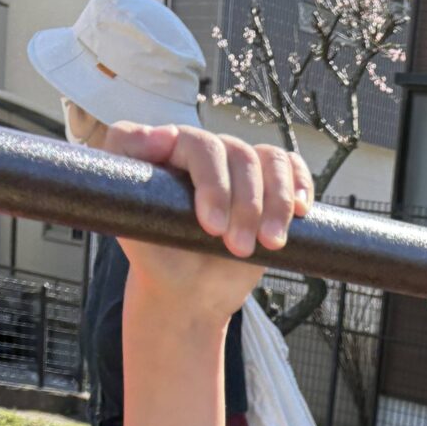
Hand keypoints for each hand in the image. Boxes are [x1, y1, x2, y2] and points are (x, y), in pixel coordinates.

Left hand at [102, 123, 311, 318]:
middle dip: (245, 206)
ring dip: (276, 204)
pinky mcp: (269, 187)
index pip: (200, 144)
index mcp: (175, 150)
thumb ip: (126, 161)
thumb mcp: (125, 212)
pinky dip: (300, 184)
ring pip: (270, 162)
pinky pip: (291, 167)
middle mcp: (211, 153)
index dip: (212, 183)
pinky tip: (301, 211)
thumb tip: (165, 134)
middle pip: (240, 155)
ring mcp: (242, 169)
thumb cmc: (156, 253)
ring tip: (270, 245)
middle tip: (237, 249)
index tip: (212, 225)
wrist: (188, 291)